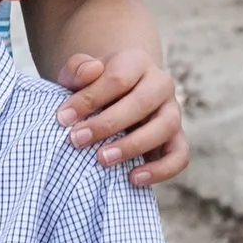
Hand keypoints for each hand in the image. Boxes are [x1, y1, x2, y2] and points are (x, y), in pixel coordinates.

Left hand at [55, 47, 187, 186]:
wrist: (113, 100)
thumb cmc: (91, 89)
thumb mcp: (77, 75)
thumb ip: (77, 68)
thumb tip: (90, 71)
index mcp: (137, 62)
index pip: (118, 78)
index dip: (89, 99)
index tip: (62, 118)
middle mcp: (160, 84)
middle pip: (142, 102)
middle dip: (107, 124)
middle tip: (77, 140)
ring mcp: (172, 111)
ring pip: (165, 127)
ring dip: (133, 146)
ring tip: (102, 159)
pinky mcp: (177, 139)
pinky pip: (179, 155)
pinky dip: (161, 170)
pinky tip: (133, 179)